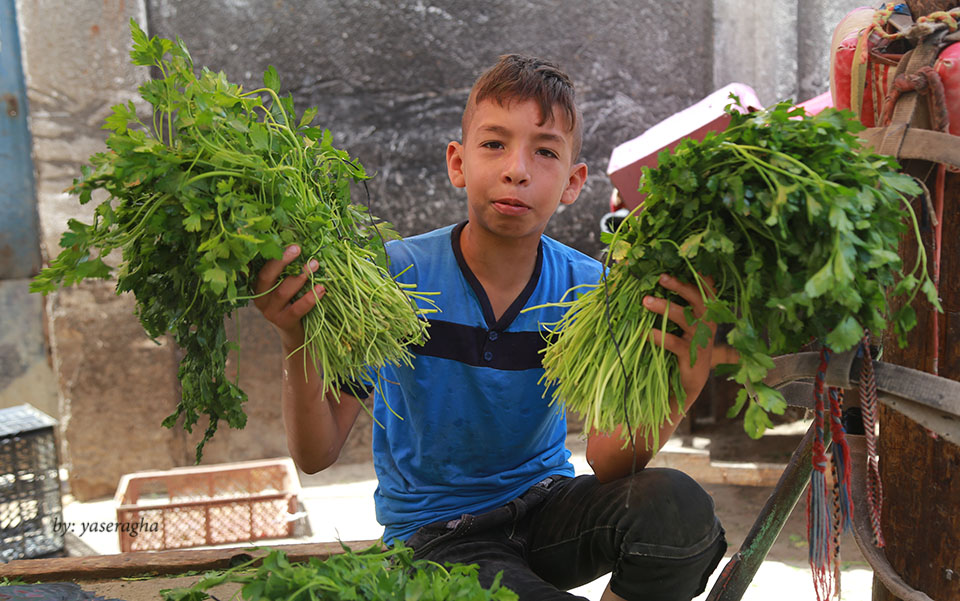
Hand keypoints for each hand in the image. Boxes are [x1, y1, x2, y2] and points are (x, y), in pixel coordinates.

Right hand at [253, 245, 324, 348]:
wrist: (296, 333)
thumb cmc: (293, 302)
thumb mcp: (286, 286)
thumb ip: (288, 271)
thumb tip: (301, 245)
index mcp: (258, 285)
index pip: (262, 267)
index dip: (275, 256)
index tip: (291, 244)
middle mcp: (260, 298)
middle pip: (267, 277)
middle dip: (283, 261)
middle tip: (299, 249)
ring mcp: (270, 312)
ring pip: (283, 292)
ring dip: (300, 277)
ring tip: (315, 265)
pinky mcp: (282, 322)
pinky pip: (297, 309)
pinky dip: (310, 298)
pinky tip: (321, 289)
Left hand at [642, 273, 716, 407]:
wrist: (690, 380)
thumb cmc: (682, 344)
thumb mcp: (683, 321)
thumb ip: (677, 301)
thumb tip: (656, 277)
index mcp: (706, 311)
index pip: (705, 288)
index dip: (696, 274)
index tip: (680, 259)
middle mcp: (708, 322)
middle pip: (698, 299)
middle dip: (680, 286)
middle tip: (660, 277)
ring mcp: (701, 339)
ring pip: (686, 318)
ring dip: (665, 308)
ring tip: (645, 301)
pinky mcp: (692, 356)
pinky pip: (675, 343)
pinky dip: (660, 337)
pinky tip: (646, 333)